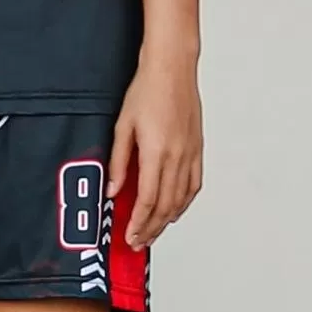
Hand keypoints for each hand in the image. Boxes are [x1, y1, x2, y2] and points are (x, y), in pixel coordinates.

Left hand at [108, 47, 203, 249]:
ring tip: (154, 232)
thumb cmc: (146, 90)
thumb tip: (113, 190)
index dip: (139, 223)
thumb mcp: (122, 125)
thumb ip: (118, 161)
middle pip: (165, 205)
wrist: (172, 69)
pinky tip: (175, 209)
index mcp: (156, 153)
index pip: (147, 200)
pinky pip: (194, 184)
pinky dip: (185, 202)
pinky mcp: (197, 149)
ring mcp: (190, 154)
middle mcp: (177, 157)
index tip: (130, 236)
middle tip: (138, 242)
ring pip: (181, 199)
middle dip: (151, 228)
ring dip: (167, 220)